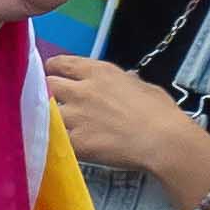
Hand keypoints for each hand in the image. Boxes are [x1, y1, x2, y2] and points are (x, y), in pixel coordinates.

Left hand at [44, 54, 209, 202]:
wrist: (162, 140)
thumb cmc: (160, 113)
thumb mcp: (144, 87)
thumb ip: (128, 82)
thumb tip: (126, 81)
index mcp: (99, 72)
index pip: (61, 64)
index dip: (54, 69)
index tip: (53, 74)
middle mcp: (82, 90)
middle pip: (49, 85)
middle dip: (50, 92)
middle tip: (57, 101)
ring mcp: (76, 116)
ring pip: (47, 112)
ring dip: (52, 118)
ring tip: (62, 126)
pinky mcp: (76, 141)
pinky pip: (56, 139)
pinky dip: (59, 141)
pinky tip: (67, 145)